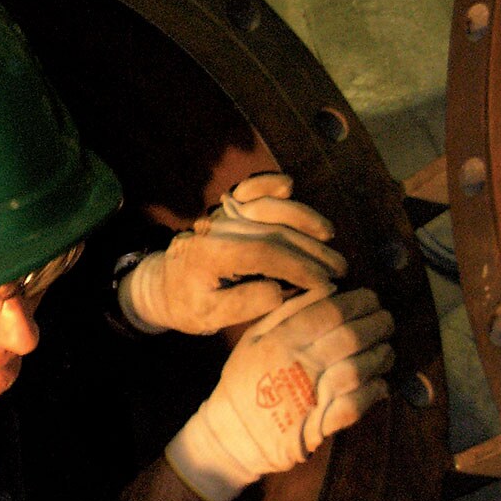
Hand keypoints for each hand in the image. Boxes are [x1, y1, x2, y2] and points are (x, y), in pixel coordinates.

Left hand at [117, 173, 347, 334]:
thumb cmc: (186, 304)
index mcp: (211, 254)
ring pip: (265, 207)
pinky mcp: (223, 211)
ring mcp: (219, 216)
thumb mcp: (208, 316)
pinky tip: (287, 186)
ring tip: (329, 236)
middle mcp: (216, 228)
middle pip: (272, 230)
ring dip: (301, 218)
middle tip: (340, 269)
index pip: (265, 254)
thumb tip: (279, 289)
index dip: (299, 268)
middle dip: (311, 250)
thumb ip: (243, 304)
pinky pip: (246, 190)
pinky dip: (266, 184)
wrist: (161, 285)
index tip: (325, 285)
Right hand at [164, 288, 394, 500]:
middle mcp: (298, 365)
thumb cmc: (245, 380)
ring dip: (381, 355)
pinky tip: (380, 381)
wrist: (236, 434)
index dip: (359, 301)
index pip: (330, 312)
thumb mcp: (254, 338)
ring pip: (360, 369)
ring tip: (385, 348)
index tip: (370, 298)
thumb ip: (288, 312)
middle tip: (385, 320)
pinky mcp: (322, 424)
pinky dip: (376, 390)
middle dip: (378, 324)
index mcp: (280, 340)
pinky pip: (359, 404)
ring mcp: (312, 396)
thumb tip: (327, 288)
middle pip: (352, 337)